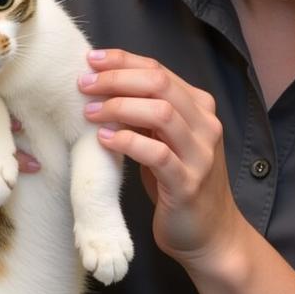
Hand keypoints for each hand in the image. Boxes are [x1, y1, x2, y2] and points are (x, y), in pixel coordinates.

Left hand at [78, 48, 242, 266]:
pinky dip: (127, 141)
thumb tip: (104, 86)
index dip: (122, 61)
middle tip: (84, 85)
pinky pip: (157, 154)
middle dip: (117, 79)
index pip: (159, 70)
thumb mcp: (166, 140)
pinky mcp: (188, 183)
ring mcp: (200, 154)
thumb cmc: (179, 182)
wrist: (210, 233)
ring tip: (90, 112)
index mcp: (200, 107)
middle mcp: (206, 125)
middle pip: (160, 83)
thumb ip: (146, 113)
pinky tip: (104, 139)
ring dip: (119, 107)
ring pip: (161, 113)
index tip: (91, 60)